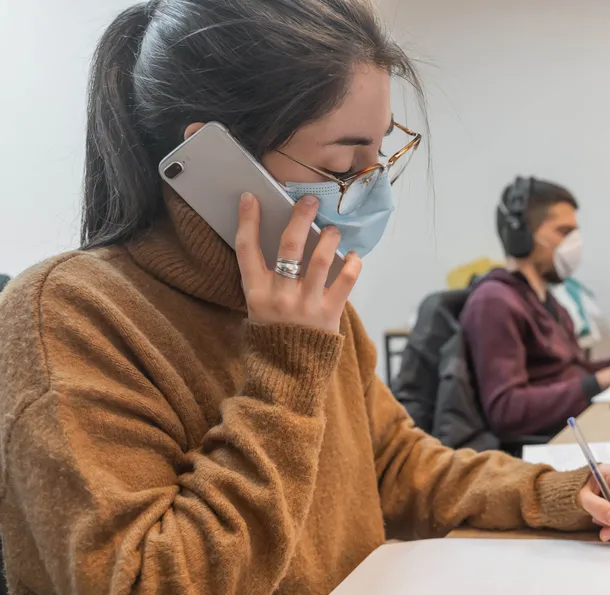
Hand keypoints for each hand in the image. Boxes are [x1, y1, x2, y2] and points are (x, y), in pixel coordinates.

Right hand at [235, 193, 361, 332]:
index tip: (251, 198)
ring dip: (329, 238)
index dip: (248, 221)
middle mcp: (280, 296)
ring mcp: (306, 304)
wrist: (288, 373)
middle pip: (289, 246)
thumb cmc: (274, 334)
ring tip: (333, 230)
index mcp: (256, 292)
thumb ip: (266, 279)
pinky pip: (346, 281)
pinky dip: (353, 264)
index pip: (246, 249)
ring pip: (321, 259)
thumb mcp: (258, 307)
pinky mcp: (330, 313)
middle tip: (308, 201)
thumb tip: (283, 239)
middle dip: (300, 218)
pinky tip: (354, 256)